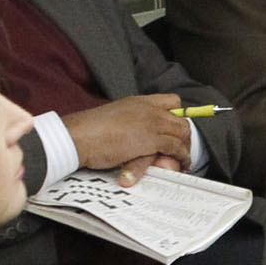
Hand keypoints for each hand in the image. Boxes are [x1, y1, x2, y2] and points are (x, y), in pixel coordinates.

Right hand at [63, 94, 187, 174]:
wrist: (80, 136)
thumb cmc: (89, 130)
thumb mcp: (114, 119)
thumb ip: (130, 123)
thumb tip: (137, 135)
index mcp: (139, 102)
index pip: (172, 101)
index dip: (179, 114)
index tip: (178, 128)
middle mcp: (149, 109)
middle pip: (181, 119)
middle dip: (185, 135)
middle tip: (184, 149)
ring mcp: (152, 123)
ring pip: (182, 133)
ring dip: (185, 148)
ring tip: (184, 160)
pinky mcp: (151, 140)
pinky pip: (175, 147)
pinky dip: (181, 156)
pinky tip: (180, 163)